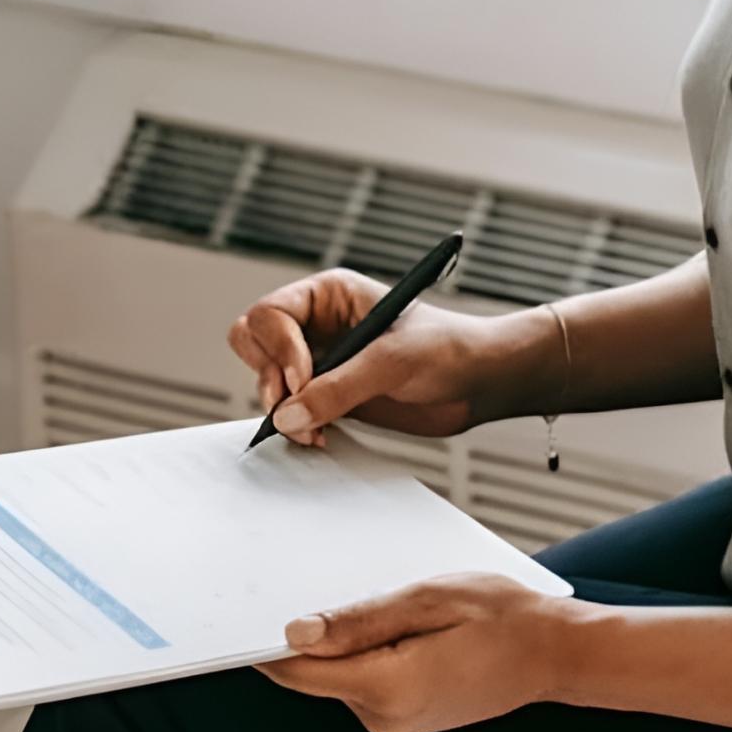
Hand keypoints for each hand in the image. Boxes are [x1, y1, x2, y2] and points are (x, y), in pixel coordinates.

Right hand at [227, 267, 495, 447]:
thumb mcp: (393, 362)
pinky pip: (289, 410)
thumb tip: (287, 416)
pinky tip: (321, 436)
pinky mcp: (328, 394)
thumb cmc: (448, 349)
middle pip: (253, 343)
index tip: (303, 380)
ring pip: (266, 380)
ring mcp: (320, 360)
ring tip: (315, 430)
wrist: (478, 382)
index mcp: (329, 295)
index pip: (270, 314)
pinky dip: (296, 426)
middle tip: (294, 405)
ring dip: (282, 409)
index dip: (279, 350)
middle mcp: (317, 324)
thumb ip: (339, 388)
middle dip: (268, 378)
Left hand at [252, 572, 570, 731]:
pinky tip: (409, 626)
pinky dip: (373, 651)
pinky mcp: (402, 720)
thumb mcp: (429, 599)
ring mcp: (393, 725)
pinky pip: (366, 680)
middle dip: (323, 629)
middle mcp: (383, 719)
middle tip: (349, 582)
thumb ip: (360, 619)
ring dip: (353, 638)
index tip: (245, 608)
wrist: (554, 653)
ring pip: (342, 674)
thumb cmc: (503, 617)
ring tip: (403, 606)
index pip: (299, 671)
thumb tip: (295, 633)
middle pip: (318, 672)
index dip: (267, 642)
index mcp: (386, 688)